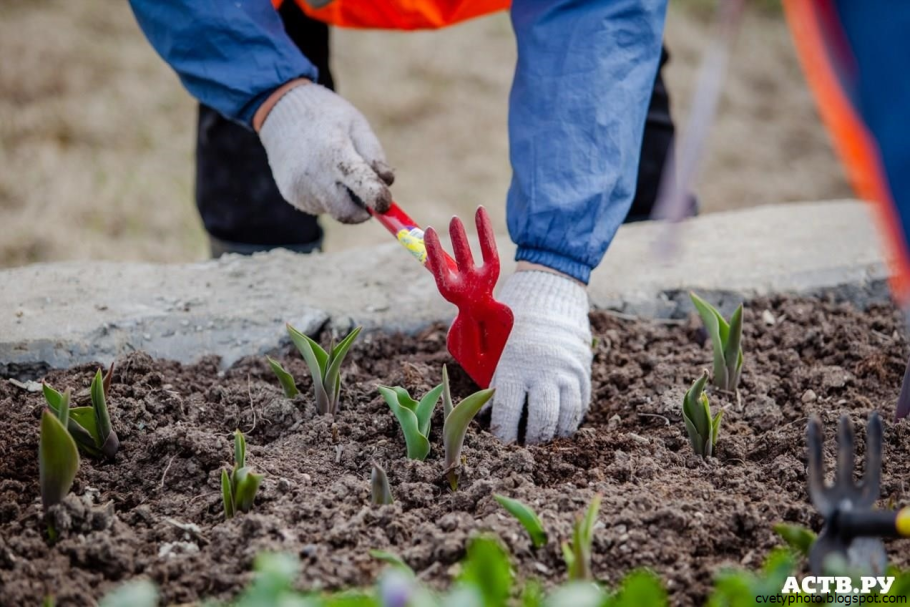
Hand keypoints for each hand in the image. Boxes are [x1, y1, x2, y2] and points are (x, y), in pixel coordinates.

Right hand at [257, 81, 393, 223]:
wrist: (280, 112)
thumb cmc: (326, 116)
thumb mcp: (357, 125)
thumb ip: (374, 154)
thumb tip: (387, 183)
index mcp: (335, 153)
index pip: (362, 185)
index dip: (378, 198)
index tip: (386, 203)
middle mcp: (314, 175)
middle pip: (347, 213)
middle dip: (362, 209)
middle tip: (367, 192)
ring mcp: (300, 188)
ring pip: (333, 210)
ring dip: (343, 200)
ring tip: (334, 170)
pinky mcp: (291, 195)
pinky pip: (318, 206)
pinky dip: (326, 197)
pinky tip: (319, 174)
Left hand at [489, 270, 592, 442]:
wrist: (549, 290)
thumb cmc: (513, 320)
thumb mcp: (494, 344)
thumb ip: (491, 375)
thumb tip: (485, 411)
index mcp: (513, 367)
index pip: (507, 414)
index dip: (503, 432)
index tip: (501, 436)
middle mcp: (542, 373)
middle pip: (540, 422)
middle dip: (530, 437)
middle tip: (523, 440)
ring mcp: (566, 372)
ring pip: (564, 418)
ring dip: (553, 432)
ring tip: (543, 435)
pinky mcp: (582, 370)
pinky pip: (580, 405)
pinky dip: (571, 419)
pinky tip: (561, 423)